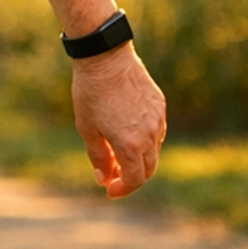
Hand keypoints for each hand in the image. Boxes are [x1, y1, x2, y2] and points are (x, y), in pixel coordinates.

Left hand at [71, 44, 166, 197]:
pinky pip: (157, 132)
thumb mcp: (87, 129)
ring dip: (138, 159)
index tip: (109, 190)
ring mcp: (158, 119)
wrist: (106, 58)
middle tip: (112, 176)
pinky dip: (145, 141)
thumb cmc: (91, 94)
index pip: (134, 179)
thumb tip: (104, 178)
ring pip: (154, 151)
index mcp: (130, 144)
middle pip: (147, 169)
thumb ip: (99, 158)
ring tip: (117, 154)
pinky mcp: (160, 106)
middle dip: (130, 177)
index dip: (122, 189)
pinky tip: (128, 134)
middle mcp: (149, 135)